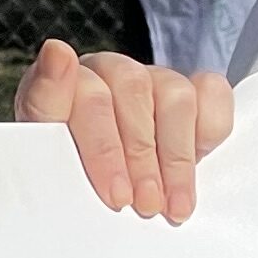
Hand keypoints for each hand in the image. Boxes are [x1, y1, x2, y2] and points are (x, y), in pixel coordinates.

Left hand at [16, 41, 233, 219]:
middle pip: (133, 92)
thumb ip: (45, 106)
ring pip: (176, 96)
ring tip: (173, 205)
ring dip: (177, 157)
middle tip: (145, 206)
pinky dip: (210, 130)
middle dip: (142, 158)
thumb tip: (57, 51)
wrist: (102, 189)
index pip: (86, 94)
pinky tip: (198, 165)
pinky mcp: (193, 90)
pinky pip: (212, 94)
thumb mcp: (47, 158)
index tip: (116, 195)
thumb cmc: (73, 173)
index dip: (103, 147)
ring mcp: (155, 78)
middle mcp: (112, 72)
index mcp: (68, 84)